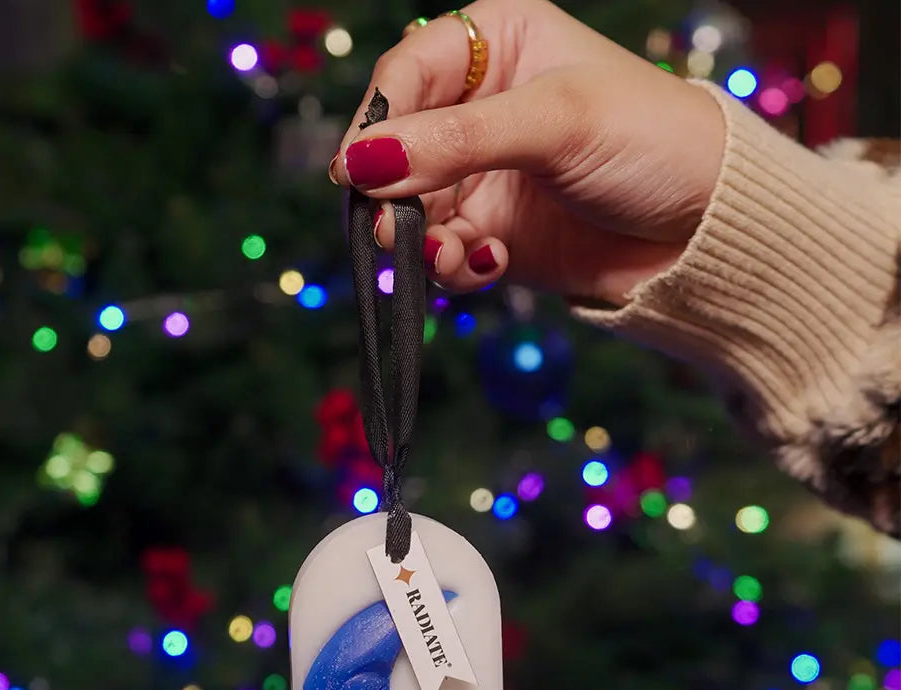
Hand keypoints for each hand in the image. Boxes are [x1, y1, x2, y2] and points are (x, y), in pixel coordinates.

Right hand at [330, 0, 724, 306]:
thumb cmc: (651, 141)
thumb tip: (361, 162)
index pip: (408, 75)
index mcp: (498, 46)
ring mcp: (487, 176)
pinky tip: (486, 264)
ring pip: (416, 210)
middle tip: (391, 230)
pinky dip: (454, 266)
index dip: (378, 123)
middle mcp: (483, 110)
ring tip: (448, 255)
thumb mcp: (554, 122)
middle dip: (393, 194)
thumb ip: (456, 141)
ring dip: (421, 239)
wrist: (707, 228)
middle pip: (399, 149)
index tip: (358, 171)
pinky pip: (447, 253)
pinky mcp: (496, 234)